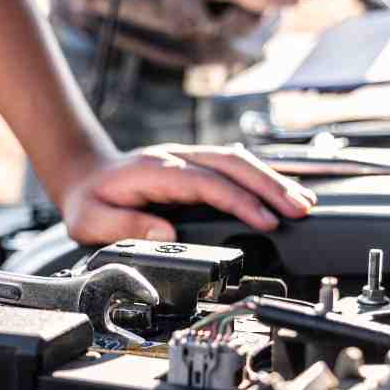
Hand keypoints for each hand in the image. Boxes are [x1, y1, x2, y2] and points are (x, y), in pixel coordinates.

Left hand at [58, 144, 316, 243]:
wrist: (85, 175)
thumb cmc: (90, 201)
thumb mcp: (91, 221)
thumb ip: (124, 226)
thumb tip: (164, 232)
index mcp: (154, 171)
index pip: (207, 182)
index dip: (239, 200)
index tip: (265, 220)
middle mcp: (176, 158)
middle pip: (232, 163)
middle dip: (270, 186)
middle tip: (300, 210)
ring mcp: (189, 157)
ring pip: (239, 161)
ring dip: (273, 180)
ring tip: (304, 203)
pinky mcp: (197, 164)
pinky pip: (235, 166)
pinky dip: (262, 178)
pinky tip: (285, 192)